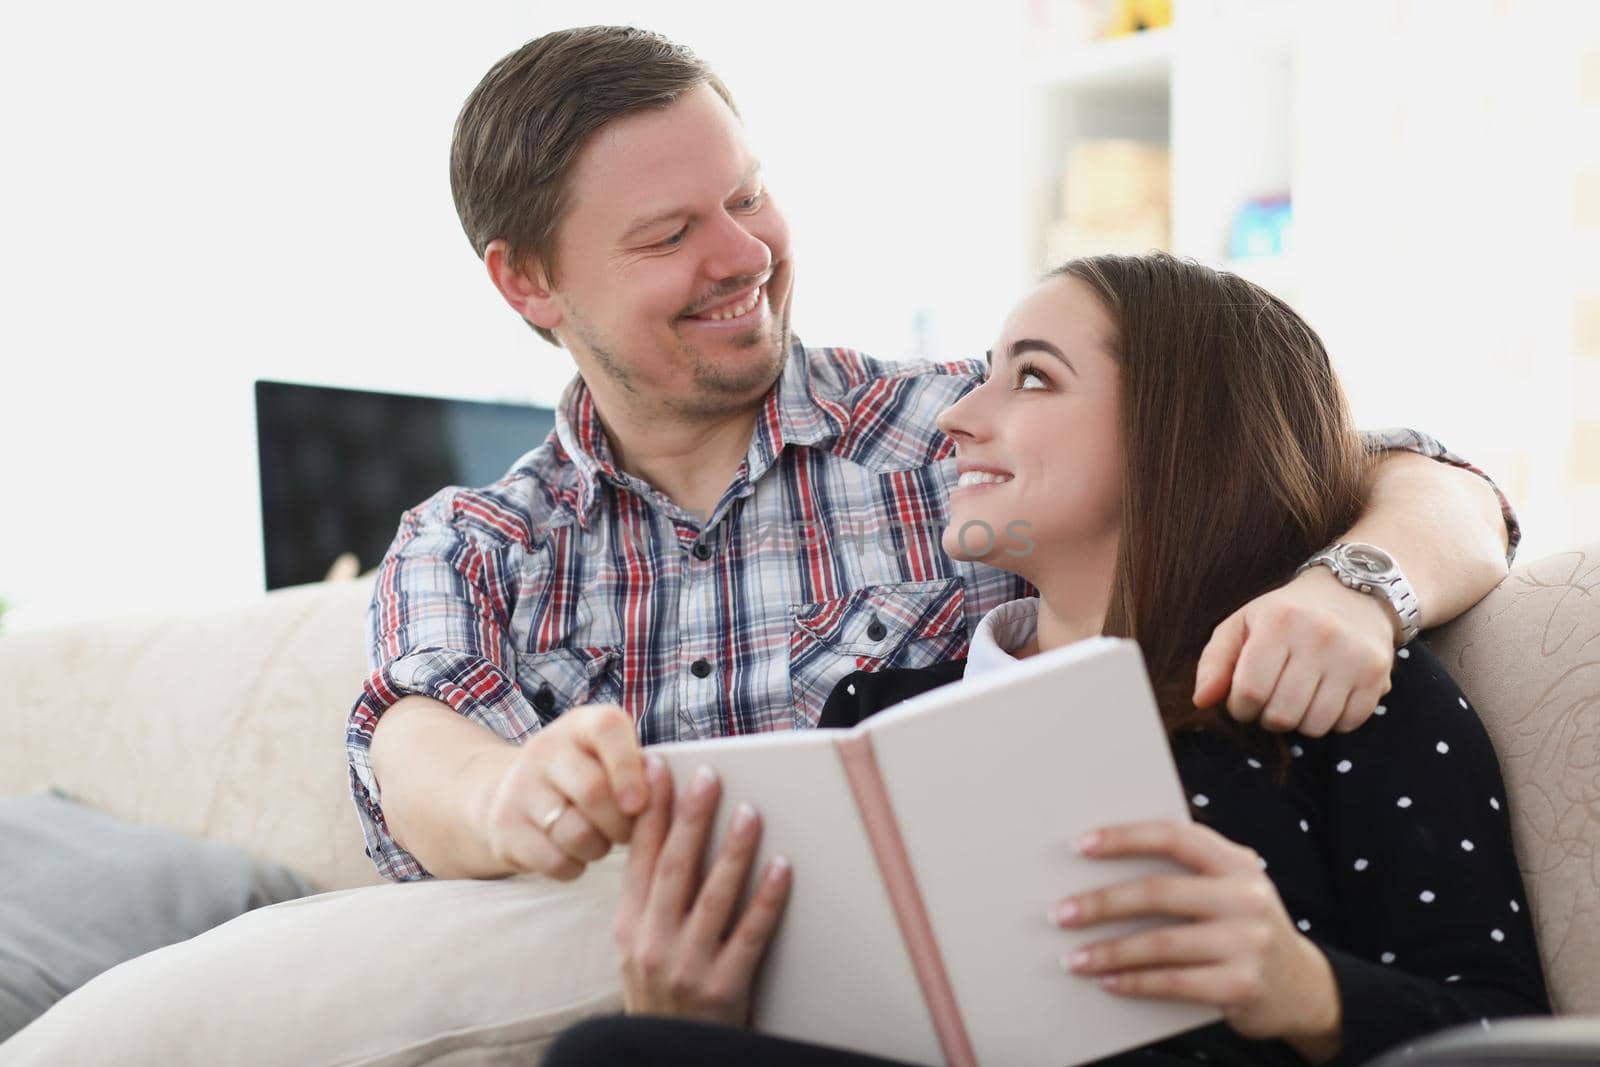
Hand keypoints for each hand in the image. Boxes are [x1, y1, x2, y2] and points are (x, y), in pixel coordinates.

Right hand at [475, 703, 647, 879]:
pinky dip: (574, 866)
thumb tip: (673, 793)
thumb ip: (640, 769)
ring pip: (576, 833)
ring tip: (600, 842)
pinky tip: (574, 855)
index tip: (640, 803)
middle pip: (594, 791)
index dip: (629, 768)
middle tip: (627, 833)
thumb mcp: (608, 759)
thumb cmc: (583, 778)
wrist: (510, 794)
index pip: (607, 729)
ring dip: (600, 848)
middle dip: (622, 824)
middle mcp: (545, 748)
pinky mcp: (504, 826)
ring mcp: (519, 786)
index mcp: (581, 725)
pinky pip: (554, 860)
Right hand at [614, 758, 792, 1024]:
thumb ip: (648, 900)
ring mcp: (685, 967)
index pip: (638, 857)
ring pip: (712, 896)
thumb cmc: (658, 996)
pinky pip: (749, 935)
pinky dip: (766, 900)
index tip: (659, 769)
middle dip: (691, 817)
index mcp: (628, 926)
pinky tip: (782, 869)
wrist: (664, 1061)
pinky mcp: (722, 989)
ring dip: (733, 851)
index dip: (650, 811)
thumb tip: (672, 834)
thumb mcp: (635, 948)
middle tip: (709, 776)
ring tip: (751, 813)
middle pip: (673, 868)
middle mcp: (650, 942)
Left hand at [1054, 821, 1340, 1055]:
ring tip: (1073, 957)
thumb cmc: (1243, 927)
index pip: (1174, 836)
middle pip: (1158, 892)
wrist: (1303, 986)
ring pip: (1160, 943)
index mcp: (1236, 862)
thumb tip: (1101, 863)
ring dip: (1109, 952)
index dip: (1124, 837)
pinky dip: (1134, 982)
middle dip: (1101, 903)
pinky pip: (1173, 982)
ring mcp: (1248, 942)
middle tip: (1060, 914)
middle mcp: (1246, 896)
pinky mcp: (1242, 986)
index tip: (1079, 845)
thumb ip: (1186, 872)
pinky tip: (1107, 981)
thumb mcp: (1230, 887)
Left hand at [1193, 567, 1393, 735]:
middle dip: (1267, 717)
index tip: (1243, 700)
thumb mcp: (1242, 624)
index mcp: (1279, 622)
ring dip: (1299, 722)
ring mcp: (1353, 657)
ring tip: (1297, 697)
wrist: (1353, 592)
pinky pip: (1347, 724)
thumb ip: (1215, 662)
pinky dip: (1331, 721)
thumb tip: (1201, 701)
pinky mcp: (1378, 674)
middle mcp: (1320, 637)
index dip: (1239, 707)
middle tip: (1271, 700)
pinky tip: (1325, 697)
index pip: (1249, 692)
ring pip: (1314, 725)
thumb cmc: (1285, 615)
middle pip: (1281, 714)